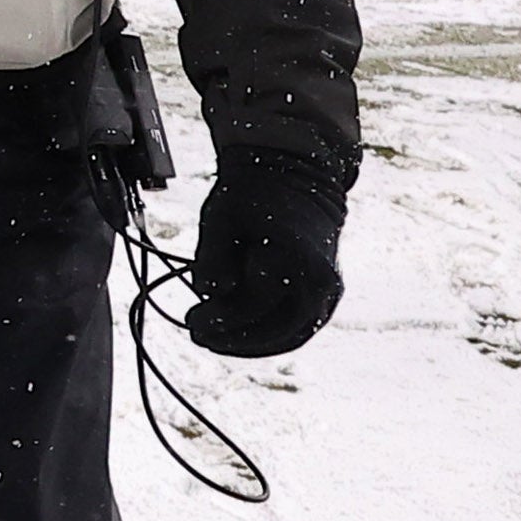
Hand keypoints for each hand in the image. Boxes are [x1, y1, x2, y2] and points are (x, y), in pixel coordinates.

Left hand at [182, 150, 348, 358]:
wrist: (295, 177)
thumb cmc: (254, 195)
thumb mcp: (222, 217)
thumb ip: (213, 257)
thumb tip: (209, 293)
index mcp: (296, 257)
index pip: (255, 302)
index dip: (220, 317)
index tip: (191, 321)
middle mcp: (321, 280)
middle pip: (278, 328)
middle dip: (236, 338)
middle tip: (199, 336)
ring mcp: (329, 291)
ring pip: (292, 335)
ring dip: (253, 344)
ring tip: (216, 341)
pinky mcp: (326, 296)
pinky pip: (300, 327)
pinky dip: (271, 337)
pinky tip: (241, 338)